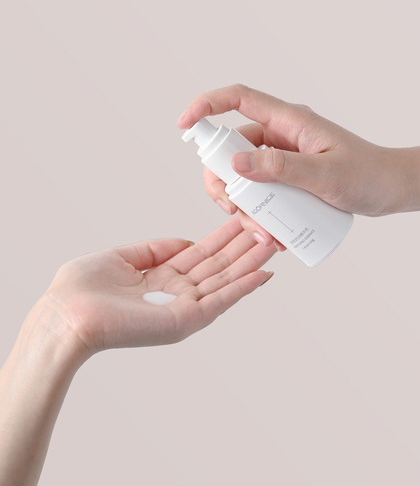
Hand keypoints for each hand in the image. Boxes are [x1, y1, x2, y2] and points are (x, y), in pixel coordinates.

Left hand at [45, 217, 275, 356]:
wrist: (66, 314)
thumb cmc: (82, 289)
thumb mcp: (122, 257)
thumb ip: (154, 249)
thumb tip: (184, 242)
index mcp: (161, 278)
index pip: (200, 255)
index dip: (222, 238)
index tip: (243, 220)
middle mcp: (176, 294)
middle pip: (218, 266)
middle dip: (243, 246)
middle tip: (269, 226)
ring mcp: (182, 308)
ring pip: (225, 281)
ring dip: (251, 263)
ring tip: (274, 243)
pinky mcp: (184, 321)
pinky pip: (220, 301)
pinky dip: (243, 288)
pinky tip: (263, 274)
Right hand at [177, 84, 419, 248]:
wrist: (391, 189)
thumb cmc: (368, 175)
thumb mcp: (325, 175)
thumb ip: (281, 168)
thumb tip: (235, 163)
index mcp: (289, 120)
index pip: (238, 99)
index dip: (206, 106)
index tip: (183, 125)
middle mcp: (281, 135)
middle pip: (231, 147)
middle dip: (223, 180)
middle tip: (232, 209)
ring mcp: (283, 156)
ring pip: (243, 174)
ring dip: (244, 204)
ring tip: (263, 232)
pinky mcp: (287, 176)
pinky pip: (260, 190)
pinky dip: (259, 211)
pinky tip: (272, 233)